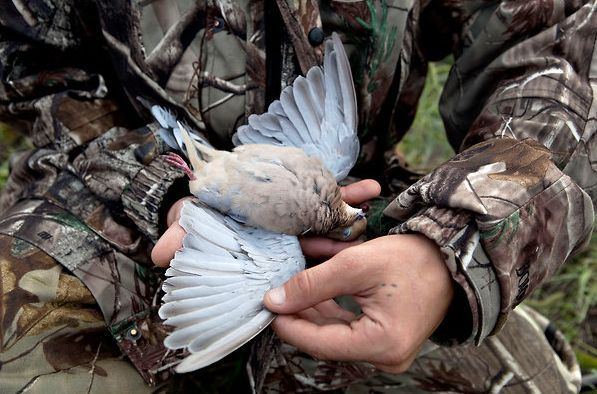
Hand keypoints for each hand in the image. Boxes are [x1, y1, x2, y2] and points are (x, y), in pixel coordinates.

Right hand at [151, 179, 380, 266]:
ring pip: (326, 217)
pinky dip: (349, 191)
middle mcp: (285, 236)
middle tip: (362, 235)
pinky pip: (327, 191)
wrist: (213, 186)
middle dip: (338, 237)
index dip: (310, 262)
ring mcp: (295, 213)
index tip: (335, 262)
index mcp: (265, 249)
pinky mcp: (301, 191)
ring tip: (373, 205)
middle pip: (315, 241)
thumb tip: (157, 257)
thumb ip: (180, 238)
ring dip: (350, 213)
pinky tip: (372, 188)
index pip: (290, 261)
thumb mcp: (190, 223)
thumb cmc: (203, 211)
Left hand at [263, 234, 453, 372]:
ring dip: (314, 310)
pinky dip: (331, 311)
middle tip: (277, 293)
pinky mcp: (387, 340)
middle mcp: (387, 357)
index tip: (267, 306)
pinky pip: (349, 330)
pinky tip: (314, 294)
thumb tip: (276, 301)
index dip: (289, 324)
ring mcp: (388, 351)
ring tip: (293, 289)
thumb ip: (312, 284)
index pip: (319, 343)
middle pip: (326, 340)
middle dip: (300, 313)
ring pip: (335, 334)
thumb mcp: (356, 264)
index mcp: (382, 344)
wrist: (449, 257)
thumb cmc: (413, 258)